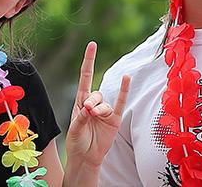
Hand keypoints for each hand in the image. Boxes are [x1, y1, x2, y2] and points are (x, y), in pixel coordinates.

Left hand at [65, 41, 129, 168]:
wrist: (86, 158)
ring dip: (99, 109)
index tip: (92, 45)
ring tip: (94, 117)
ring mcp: (105, 111)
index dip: (89, 61)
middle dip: (91, 102)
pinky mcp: (114, 120)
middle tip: (87, 111)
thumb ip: (82, 118)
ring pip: (104, 103)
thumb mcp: (75, 129)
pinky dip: (123, 91)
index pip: (85, 77)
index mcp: (80, 102)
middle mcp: (93, 104)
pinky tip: (126, 79)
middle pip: (94, 94)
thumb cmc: (77, 142)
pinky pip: (120, 103)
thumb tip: (90, 108)